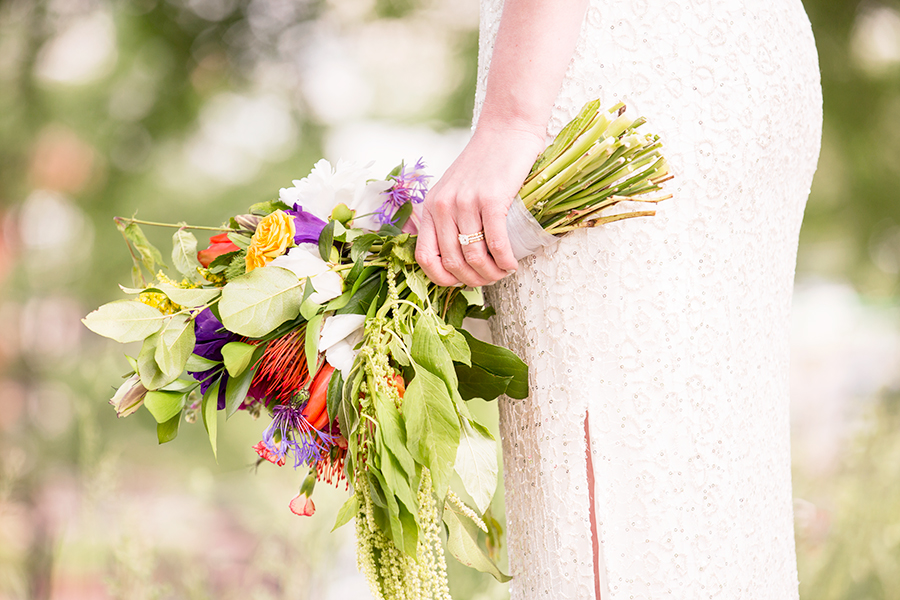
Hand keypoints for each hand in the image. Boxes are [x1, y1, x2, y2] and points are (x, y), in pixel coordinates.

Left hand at [415, 126, 545, 286]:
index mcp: (431, 207)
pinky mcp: (491, 199)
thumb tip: (457, 257)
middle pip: (452, 262)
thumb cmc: (485, 163)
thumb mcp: (455, 188)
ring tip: (503, 272)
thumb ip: (449, 216)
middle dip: (474, 280)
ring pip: (473, 257)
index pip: (424, 257)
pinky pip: (495, 244)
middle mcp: (443, 206)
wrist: (507, 130)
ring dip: (491, 274)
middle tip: (491, 279)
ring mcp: (465, 203)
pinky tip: (512, 263)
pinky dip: (505, 260)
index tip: (462, 281)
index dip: (442, 278)